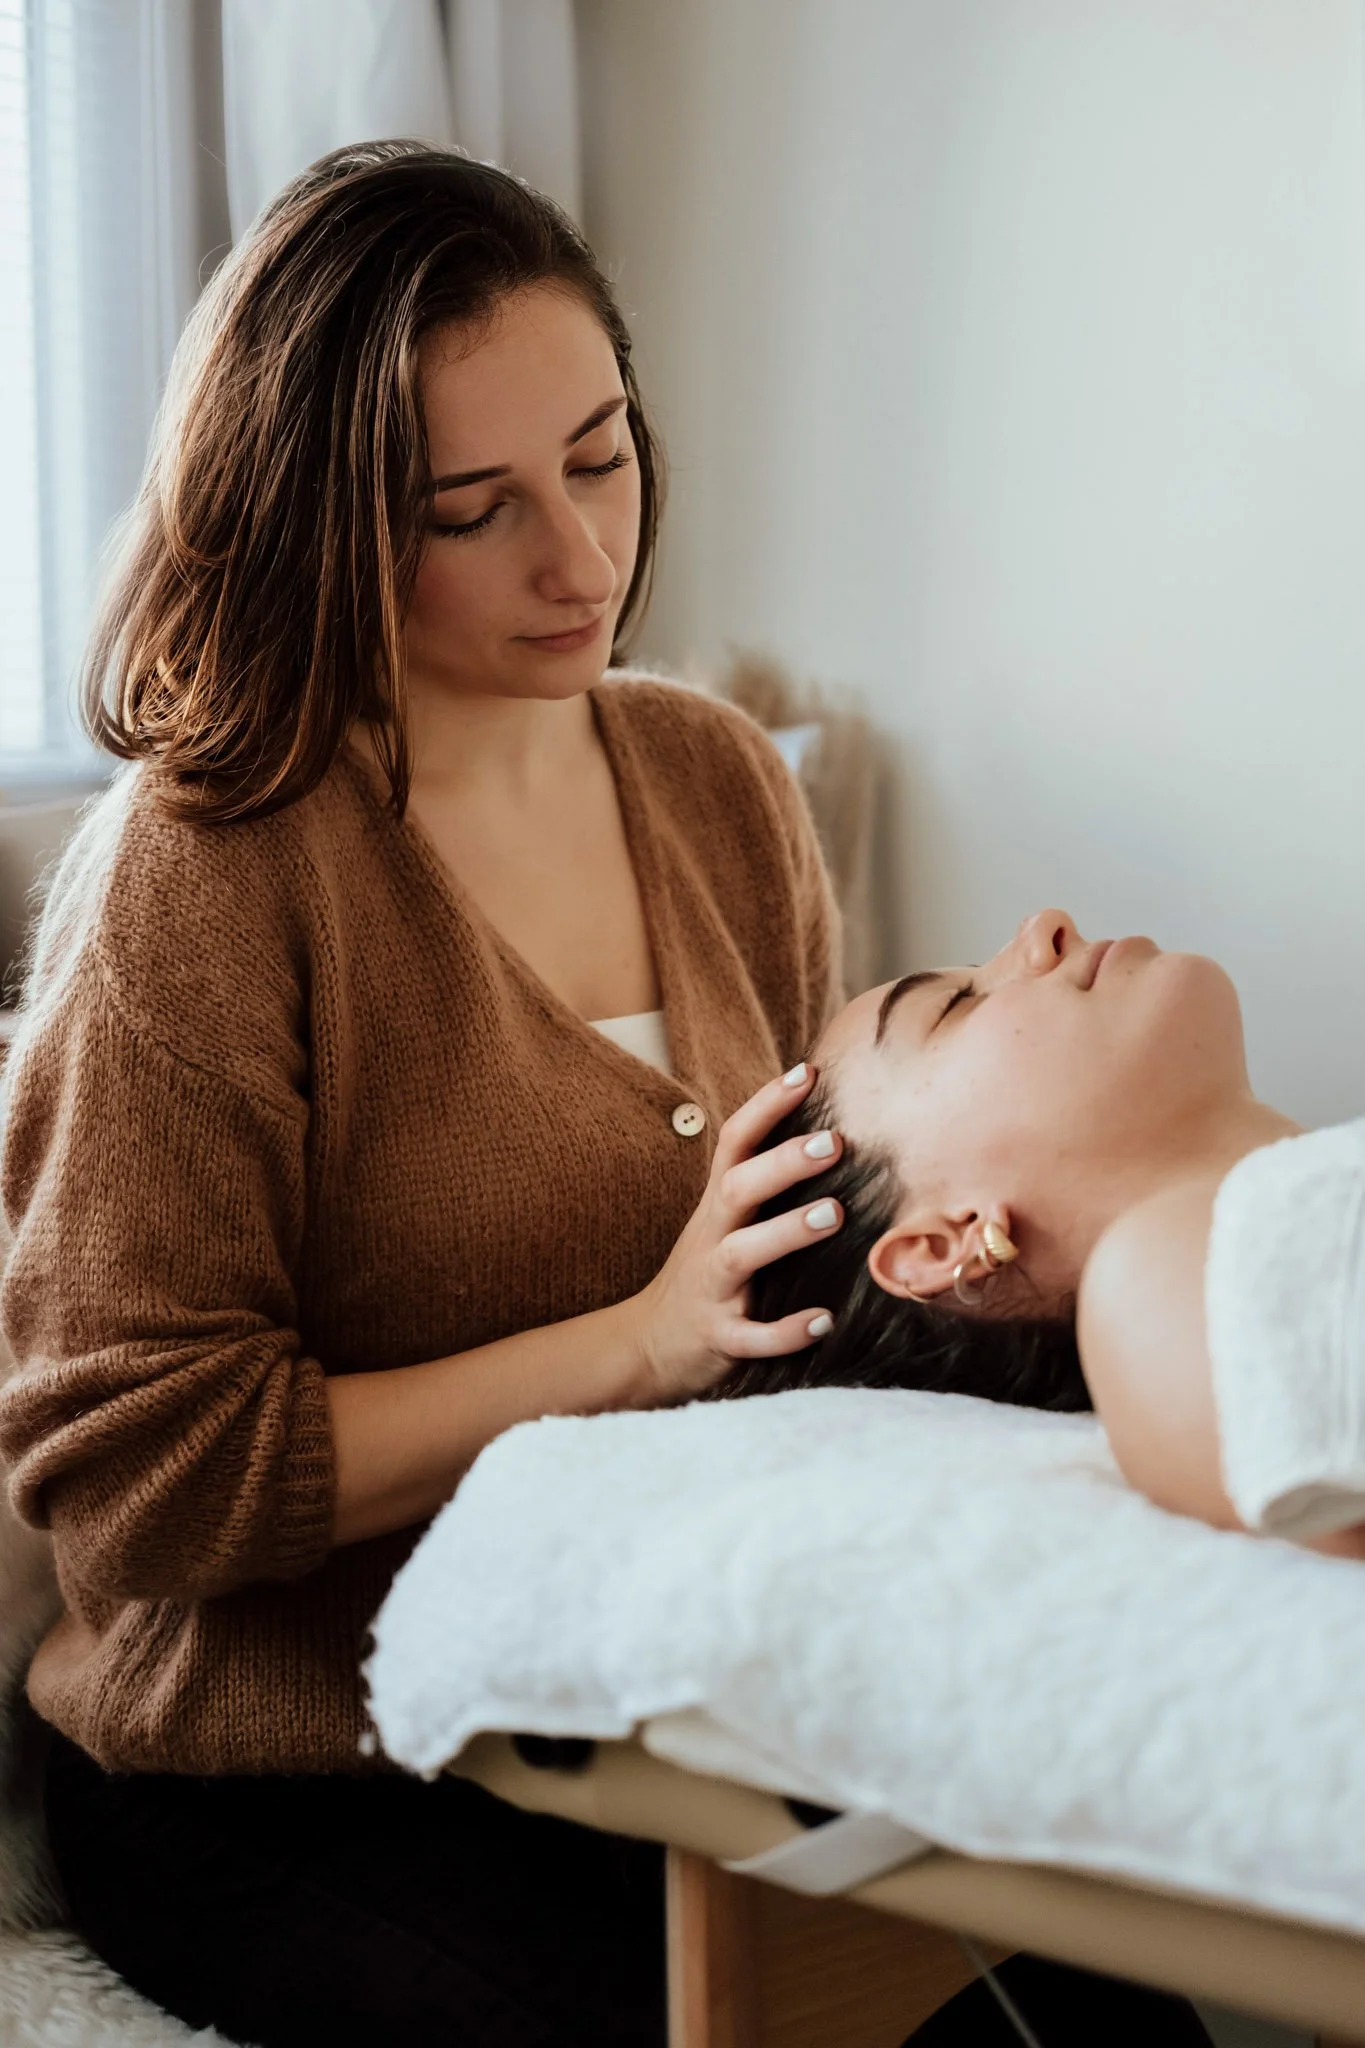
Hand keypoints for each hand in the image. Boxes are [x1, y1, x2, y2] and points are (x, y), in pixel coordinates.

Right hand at [628, 1064, 843, 1402]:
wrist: (648, 1346)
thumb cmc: (707, 1273)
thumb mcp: (725, 1222)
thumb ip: (765, 1185)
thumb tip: (832, 1136)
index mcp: (717, 1206)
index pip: (736, 1142)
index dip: (767, 1106)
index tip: (806, 1073)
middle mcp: (712, 1238)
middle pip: (737, 1188)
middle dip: (783, 1164)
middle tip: (834, 1142)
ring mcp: (712, 1287)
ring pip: (741, 1254)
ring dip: (785, 1233)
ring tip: (833, 1214)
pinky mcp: (719, 1338)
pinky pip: (749, 1337)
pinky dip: (784, 1332)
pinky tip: (824, 1323)